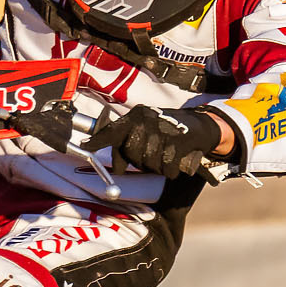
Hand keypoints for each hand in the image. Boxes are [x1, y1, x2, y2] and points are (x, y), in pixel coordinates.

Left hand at [88, 104, 233, 176]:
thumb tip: (116, 168)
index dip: (98, 140)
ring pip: (149, 162)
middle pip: (132, 153)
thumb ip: (128, 146)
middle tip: (153, 156)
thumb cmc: (169, 130)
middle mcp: (147, 120)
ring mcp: (163, 129)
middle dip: (140, 161)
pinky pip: (166, 167)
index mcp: (137, 116)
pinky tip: (175, 161)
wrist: (201, 125)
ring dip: (157, 166)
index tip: (85, 146)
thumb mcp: (147, 132)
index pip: (113, 130)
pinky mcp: (179, 141)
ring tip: (166, 156)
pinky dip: (170, 170)